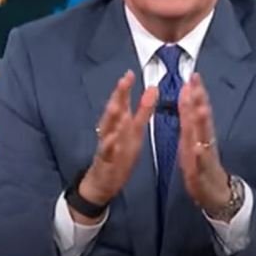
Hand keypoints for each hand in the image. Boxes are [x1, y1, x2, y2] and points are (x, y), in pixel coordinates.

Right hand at [73, 70, 156, 224]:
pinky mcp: (105, 161)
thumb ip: (143, 111)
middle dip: (119, 96)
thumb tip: (152, 88)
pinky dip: (108, 145)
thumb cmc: (119, 154)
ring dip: (111, 116)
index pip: (122, 102)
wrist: (102, 182)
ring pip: (107, 129)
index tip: (131, 73)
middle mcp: (111, 130)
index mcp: (121, 123)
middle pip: (114, 110)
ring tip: (117, 105)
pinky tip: (112, 139)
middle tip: (124, 80)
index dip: (126, 88)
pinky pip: (106, 152)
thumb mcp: (135, 131)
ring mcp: (107, 145)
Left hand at [177, 73, 231, 214]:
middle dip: (199, 101)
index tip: (193, 76)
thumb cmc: (201, 164)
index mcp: (197, 132)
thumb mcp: (191, 136)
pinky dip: (200, 156)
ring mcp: (204, 156)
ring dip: (203, 124)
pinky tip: (198, 148)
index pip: (196, 108)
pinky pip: (201, 164)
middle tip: (197, 84)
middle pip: (202, 118)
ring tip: (201, 109)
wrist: (215, 192)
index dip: (195, 92)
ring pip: (204, 137)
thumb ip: (189, 114)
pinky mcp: (203, 172)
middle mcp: (203, 140)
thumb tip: (187, 91)